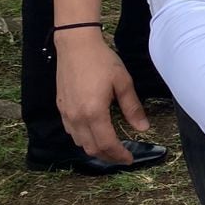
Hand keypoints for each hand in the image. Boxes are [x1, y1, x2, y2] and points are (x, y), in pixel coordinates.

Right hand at [54, 30, 147, 163]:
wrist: (75, 45)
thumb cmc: (102, 61)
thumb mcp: (123, 82)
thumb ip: (132, 107)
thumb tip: (143, 128)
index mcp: (94, 113)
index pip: (107, 144)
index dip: (119, 155)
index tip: (130, 159)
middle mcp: (77, 118)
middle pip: (91, 148)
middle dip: (108, 156)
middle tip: (122, 156)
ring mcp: (66, 114)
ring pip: (79, 142)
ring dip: (95, 149)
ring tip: (110, 147)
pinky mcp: (61, 108)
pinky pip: (71, 132)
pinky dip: (83, 139)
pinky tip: (93, 133)